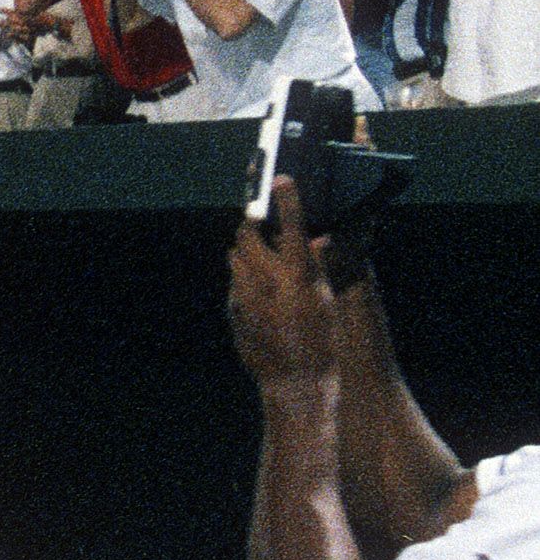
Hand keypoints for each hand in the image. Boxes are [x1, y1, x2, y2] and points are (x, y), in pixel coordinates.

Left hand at [227, 177, 338, 385]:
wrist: (296, 381)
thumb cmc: (321, 340)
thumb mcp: (324, 299)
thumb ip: (313, 267)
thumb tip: (312, 242)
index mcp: (298, 274)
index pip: (291, 224)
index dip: (286, 198)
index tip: (279, 178)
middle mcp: (268, 281)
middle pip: (247, 236)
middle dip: (251, 225)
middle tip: (257, 221)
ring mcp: (245, 296)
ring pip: (235, 259)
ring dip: (245, 252)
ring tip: (259, 256)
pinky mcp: (234, 311)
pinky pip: (235, 285)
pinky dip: (243, 281)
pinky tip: (257, 293)